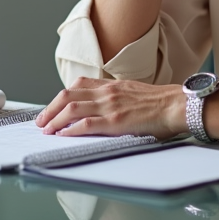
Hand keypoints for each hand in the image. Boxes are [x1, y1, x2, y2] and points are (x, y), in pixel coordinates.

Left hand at [34, 77, 186, 139]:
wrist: (177, 105)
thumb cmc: (160, 102)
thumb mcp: (132, 93)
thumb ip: (115, 98)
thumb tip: (101, 109)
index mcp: (110, 85)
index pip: (77, 85)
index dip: (60, 97)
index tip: (52, 107)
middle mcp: (107, 92)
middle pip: (68, 95)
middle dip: (50, 108)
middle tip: (41, 120)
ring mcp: (110, 105)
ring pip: (72, 108)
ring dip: (55, 119)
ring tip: (46, 129)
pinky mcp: (116, 120)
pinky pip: (87, 123)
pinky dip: (71, 129)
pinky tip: (63, 134)